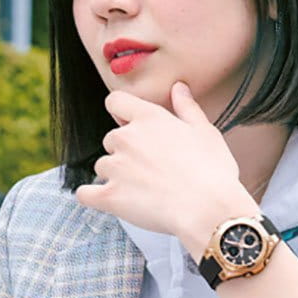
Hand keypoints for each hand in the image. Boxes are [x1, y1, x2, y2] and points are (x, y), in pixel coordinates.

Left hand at [76, 81, 257, 241]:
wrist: (207, 209)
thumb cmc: (212, 171)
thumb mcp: (205, 132)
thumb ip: (187, 107)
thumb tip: (179, 87)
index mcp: (148, 118)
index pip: (115, 101)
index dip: (121, 113)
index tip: (130, 126)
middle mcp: (126, 138)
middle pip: (110, 140)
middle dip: (124, 152)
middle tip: (150, 169)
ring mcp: (115, 167)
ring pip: (102, 167)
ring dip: (115, 176)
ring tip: (142, 190)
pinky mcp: (109, 196)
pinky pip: (85, 194)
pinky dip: (92, 197)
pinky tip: (108, 201)